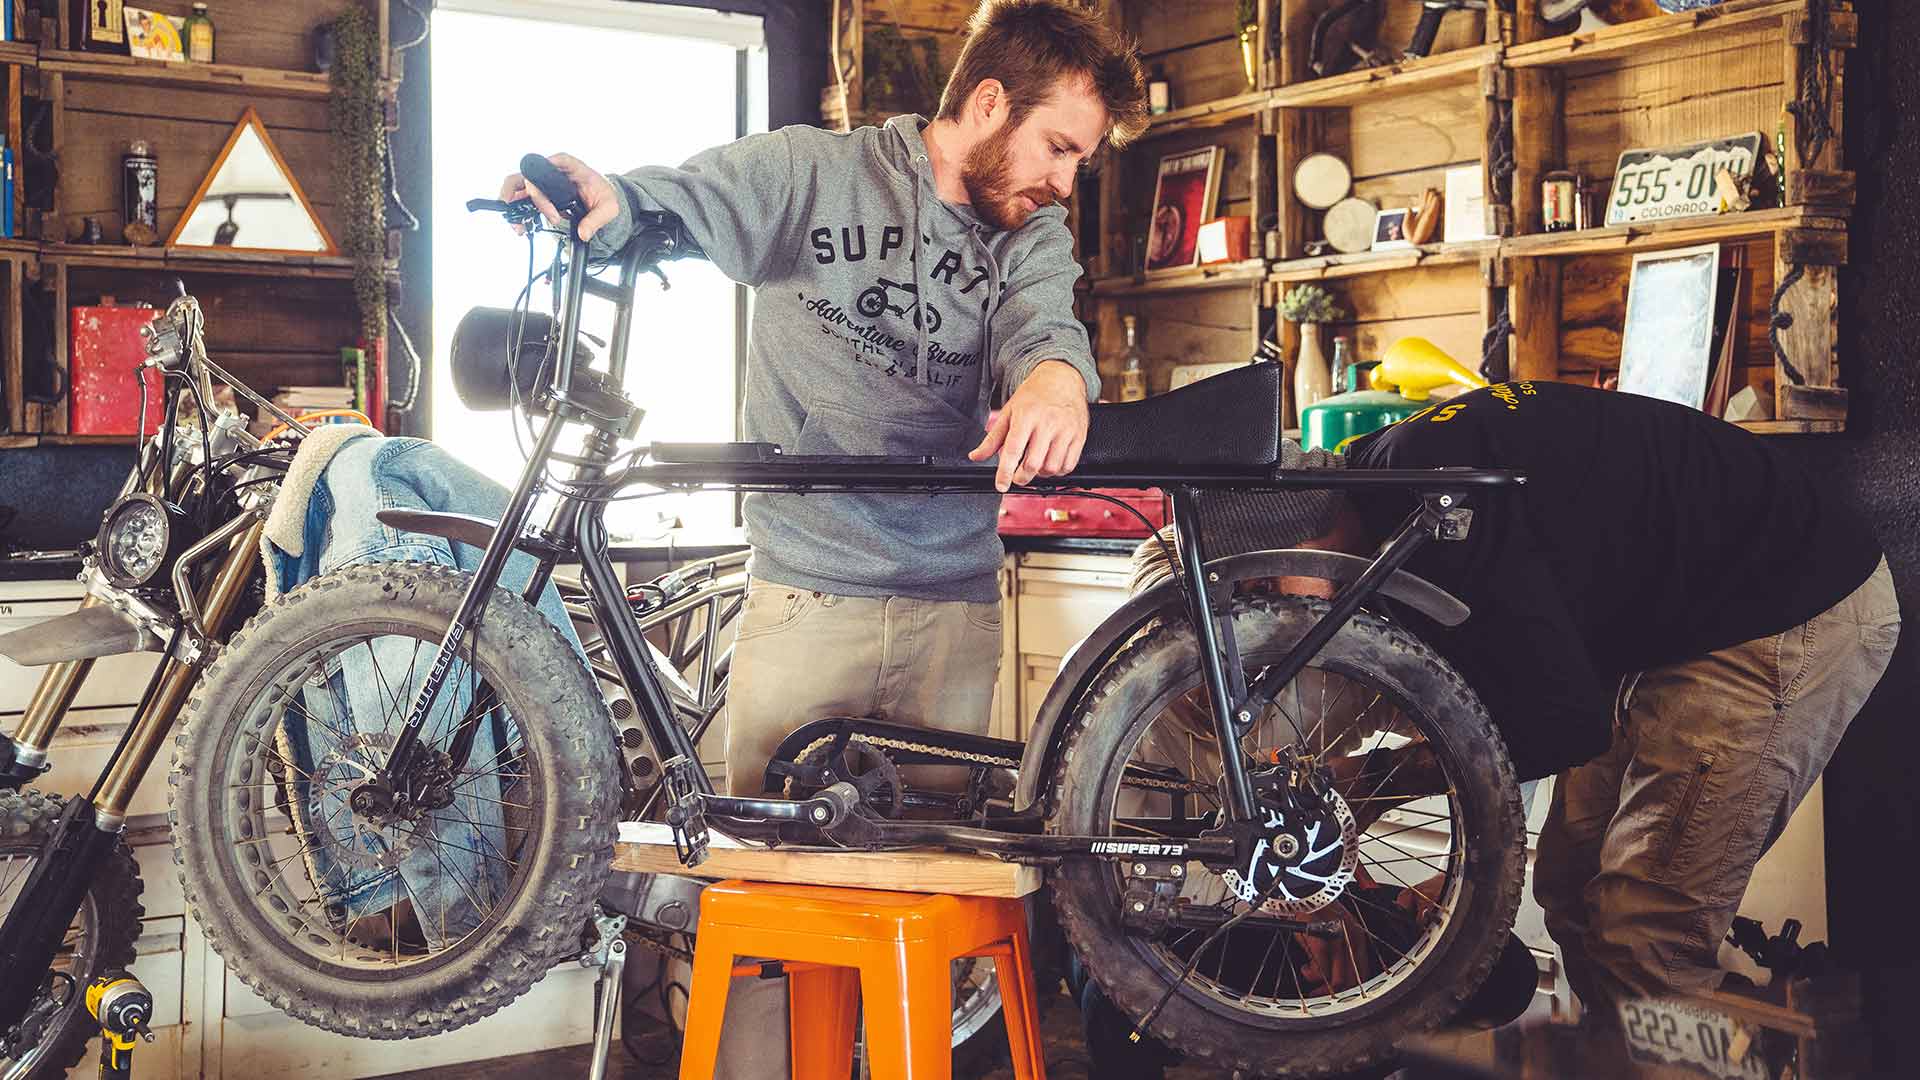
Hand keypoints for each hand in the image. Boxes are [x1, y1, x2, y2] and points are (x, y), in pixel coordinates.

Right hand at [498, 153, 621, 240]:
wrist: (602, 199)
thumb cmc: (604, 194)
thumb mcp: (609, 206)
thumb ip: (597, 219)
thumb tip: (583, 233)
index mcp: (570, 165)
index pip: (552, 164)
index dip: (544, 181)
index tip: (551, 210)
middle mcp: (553, 170)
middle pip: (527, 174)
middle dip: (516, 193)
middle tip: (515, 212)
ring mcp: (544, 182)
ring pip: (518, 185)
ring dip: (513, 205)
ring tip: (518, 226)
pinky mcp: (540, 194)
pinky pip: (523, 199)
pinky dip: (518, 213)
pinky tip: (522, 227)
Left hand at [968, 360, 1089, 491]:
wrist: (1061, 379)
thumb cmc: (1034, 396)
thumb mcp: (1009, 412)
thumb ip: (993, 438)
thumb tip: (976, 456)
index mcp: (1026, 416)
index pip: (1013, 450)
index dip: (1005, 472)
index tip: (1001, 485)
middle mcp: (1047, 423)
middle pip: (1033, 464)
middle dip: (1022, 477)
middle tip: (1017, 476)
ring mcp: (1065, 430)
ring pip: (1052, 468)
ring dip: (1040, 474)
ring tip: (1035, 465)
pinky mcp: (1079, 436)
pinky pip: (1069, 465)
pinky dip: (1058, 471)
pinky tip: (1050, 462)